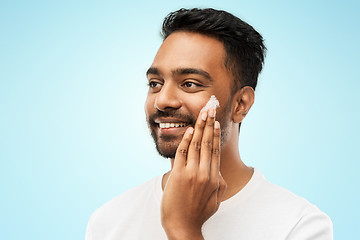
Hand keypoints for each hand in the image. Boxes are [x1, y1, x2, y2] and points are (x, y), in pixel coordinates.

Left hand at [161, 108, 226, 239]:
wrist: (183, 226)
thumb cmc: (199, 214)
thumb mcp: (216, 200)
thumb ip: (219, 183)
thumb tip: (218, 170)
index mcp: (215, 178)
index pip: (215, 150)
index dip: (215, 134)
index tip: (216, 122)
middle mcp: (205, 173)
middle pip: (207, 143)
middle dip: (209, 124)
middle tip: (210, 109)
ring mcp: (192, 173)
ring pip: (196, 145)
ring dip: (199, 127)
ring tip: (202, 114)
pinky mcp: (179, 175)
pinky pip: (182, 153)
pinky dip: (186, 140)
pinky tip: (189, 130)